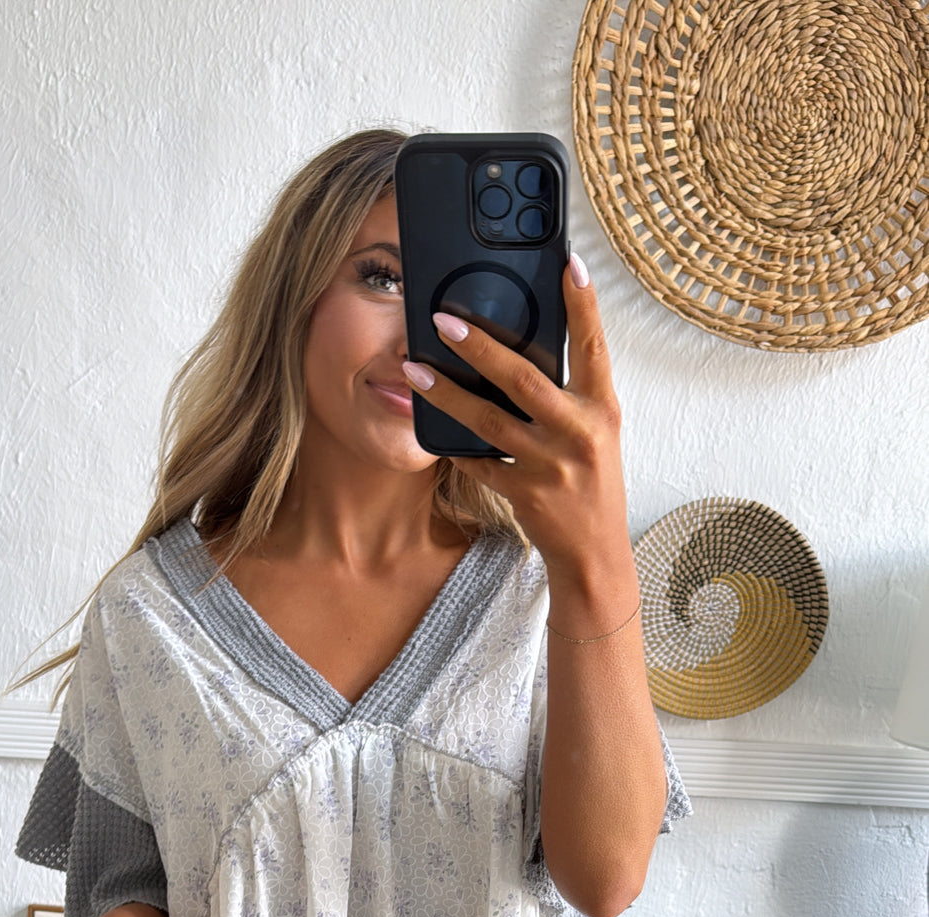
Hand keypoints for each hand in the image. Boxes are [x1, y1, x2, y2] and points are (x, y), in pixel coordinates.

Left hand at [403, 253, 634, 602]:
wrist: (595, 553)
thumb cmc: (593, 485)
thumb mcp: (596, 432)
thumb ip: (570, 393)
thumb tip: (526, 348)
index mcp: (602, 409)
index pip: (594, 346)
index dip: (583, 303)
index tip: (568, 262)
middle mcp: (578, 434)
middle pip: (523, 379)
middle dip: (481, 346)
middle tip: (444, 321)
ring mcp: (549, 466)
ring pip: (489, 421)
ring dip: (447, 393)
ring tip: (414, 369)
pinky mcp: (524, 494)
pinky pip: (478, 463)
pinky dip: (453, 445)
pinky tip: (428, 427)